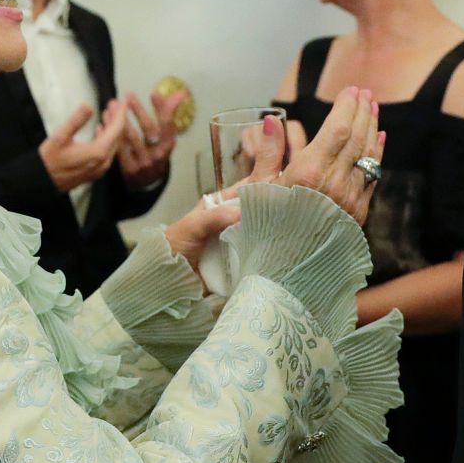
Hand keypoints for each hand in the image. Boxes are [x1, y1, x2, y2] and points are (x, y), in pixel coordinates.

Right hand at [37, 99, 126, 192]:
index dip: (121, 112)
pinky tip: (100, 129)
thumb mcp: (60, 136)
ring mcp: (100, 168)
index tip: (123, 100)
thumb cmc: (49, 161)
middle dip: (117, 118)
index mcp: (98, 152)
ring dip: (112, 127)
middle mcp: (103, 162)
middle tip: (113, 104)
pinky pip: (107, 151)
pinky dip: (106, 138)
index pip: (117, 128)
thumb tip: (88, 106)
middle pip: (118, 136)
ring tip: (107, 113)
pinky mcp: (95, 171)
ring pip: (113, 144)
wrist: (42, 182)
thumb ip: (76, 120)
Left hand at [116, 85, 185, 188]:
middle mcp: (158, 154)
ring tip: (110, 107)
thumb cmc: (155, 150)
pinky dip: (108, 136)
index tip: (154, 93)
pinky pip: (117, 150)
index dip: (162, 108)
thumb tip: (180, 93)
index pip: (167, 124)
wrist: (148, 181)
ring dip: (118, 121)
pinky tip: (101, 124)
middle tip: (128, 96)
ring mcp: (143, 162)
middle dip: (138, 111)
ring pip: (130, 138)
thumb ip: (169, 113)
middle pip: (148, 129)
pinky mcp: (129, 169)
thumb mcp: (164, 135)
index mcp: (168, 144)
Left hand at [162, 115, 287, 268]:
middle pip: (259, 211)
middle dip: (275, 210)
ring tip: (297, 228)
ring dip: (274, 232)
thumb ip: (215, 217)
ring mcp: (238, 241)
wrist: (165, 280)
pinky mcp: (240, 262)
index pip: (247, 189)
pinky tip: (284, 250)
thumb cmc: (174, 246)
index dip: (265, 185)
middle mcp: (232, 221)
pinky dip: (268, 252)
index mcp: (220, 206)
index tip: (286, 182)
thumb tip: (242, 212)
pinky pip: (258, 253)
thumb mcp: (192, 225)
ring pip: (261, 232)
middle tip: (297, 207)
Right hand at [272, 87, 382, 224]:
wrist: (283, 271)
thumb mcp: (259, 188)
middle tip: (365, 93)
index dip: (346, 106)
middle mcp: (333, 184)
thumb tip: (269, 120)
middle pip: (356, 138)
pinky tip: (379, 138)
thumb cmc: (264, 228)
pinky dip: (376, 154)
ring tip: (373, 108)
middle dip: (362, 111)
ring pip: (367, 155)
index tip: (350, 90)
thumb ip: (268, 152)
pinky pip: (372, 176)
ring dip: (372, 128)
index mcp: (308, 173)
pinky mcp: (357, 214)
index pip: (337, 129)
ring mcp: (349, 199)